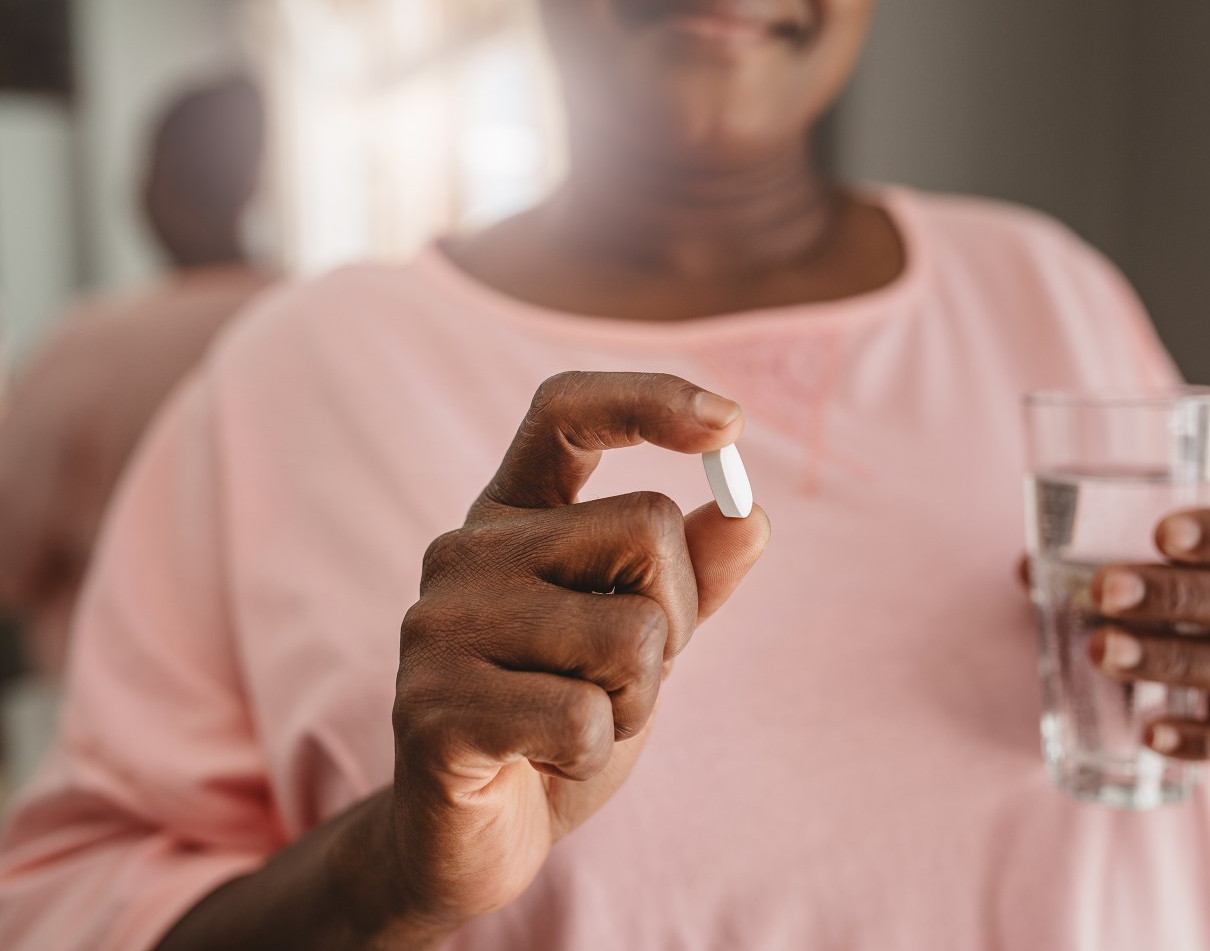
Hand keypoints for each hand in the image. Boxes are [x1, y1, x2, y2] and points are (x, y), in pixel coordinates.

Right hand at [380, 372, 770, 934]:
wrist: (469, 838)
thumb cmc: (558, 722)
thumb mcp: (640, 642)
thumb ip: (692, 578)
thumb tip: (749, 515)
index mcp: (511, 519)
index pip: (564, 410)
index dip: (648, 399)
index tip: (728, 425)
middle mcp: (464, 552)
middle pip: (647, 527)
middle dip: (676, 617)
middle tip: (622, 677)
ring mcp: (438, 627)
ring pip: (632, 633)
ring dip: (635, 699)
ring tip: (576, 724)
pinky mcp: (433, 710)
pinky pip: (585, 716)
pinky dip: (593, 752)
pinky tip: (542, 761)